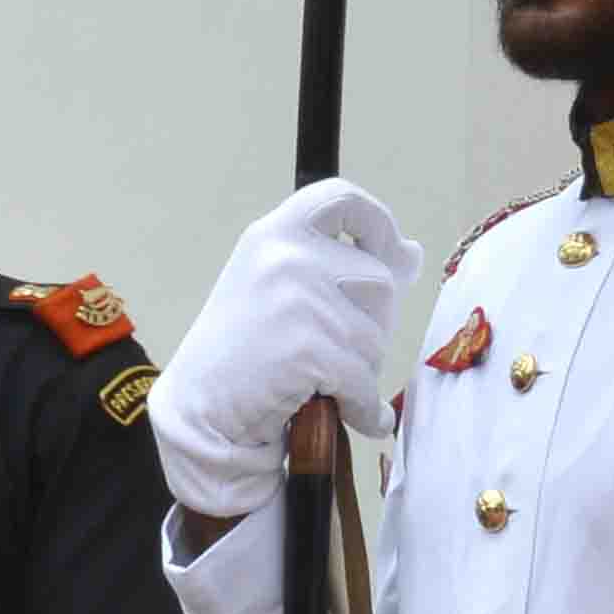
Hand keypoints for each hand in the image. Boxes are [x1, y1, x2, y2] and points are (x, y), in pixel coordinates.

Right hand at [149, 178, 417, 521]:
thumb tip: (411, 252)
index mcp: (274, 234)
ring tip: (325, 384)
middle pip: (380, 281)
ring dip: (362, 371)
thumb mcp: (285, 293)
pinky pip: (362, 378)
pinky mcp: (306, 347)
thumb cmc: (244, 354)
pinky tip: (348, 415)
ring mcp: (295, 299)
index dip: (378, 222)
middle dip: (374, 326)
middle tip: (338, 355)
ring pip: (375, 337)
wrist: (202, 412)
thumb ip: (346, 269)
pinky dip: (360, 405)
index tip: (389, 250)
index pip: (343, 199)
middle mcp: (285, 256)